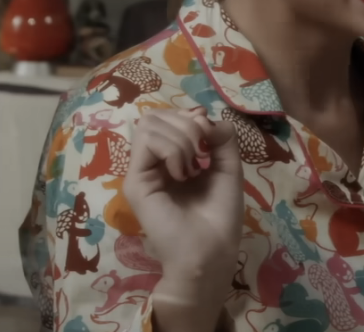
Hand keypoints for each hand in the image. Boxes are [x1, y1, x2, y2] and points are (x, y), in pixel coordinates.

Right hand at [124, 107, 242, 291]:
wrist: (211, 250)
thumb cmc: (220, 213)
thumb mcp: (228, 165)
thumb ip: (220, 136)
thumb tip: (201, 114)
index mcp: (172, 157)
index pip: (167, 116)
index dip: (190, 116)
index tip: (209, 135)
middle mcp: (153, 162)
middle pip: (156, 115)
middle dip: (187, 124)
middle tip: (202, 153)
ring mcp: (141, 171)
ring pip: (150, 124)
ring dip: (182, 139)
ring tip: (193, 168)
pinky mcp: (135, 182)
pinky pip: (147, 142)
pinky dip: (173, 151)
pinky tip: (183, 174)